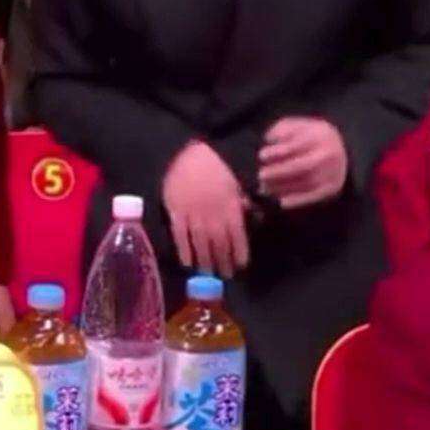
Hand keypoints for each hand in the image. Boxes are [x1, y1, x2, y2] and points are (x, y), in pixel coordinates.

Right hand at [162, 141, 248, 276]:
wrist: (186, 153)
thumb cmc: (214, 166)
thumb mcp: (235, 182)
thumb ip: (242, 202)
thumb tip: (253, 217)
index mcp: (230, 207)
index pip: (237, 236)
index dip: (240, 253)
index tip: (241, 266)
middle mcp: (213, 215)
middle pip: (220, 244)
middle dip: (224, 262)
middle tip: (226, 275)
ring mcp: (193, 215)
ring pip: (201, 244)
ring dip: (206, 261)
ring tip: (208, 273)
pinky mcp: (176, 214)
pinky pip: (180, 236)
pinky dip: (184, 251)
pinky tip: (188, 263)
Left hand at [257, 117, 348, 209]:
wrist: (337, 148)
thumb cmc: (308, 136)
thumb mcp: (296, 125)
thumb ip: (281, 130)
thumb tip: (269, 140)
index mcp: (319, 134)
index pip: (296, 145)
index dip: (277, 152)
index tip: (261, 156)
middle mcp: (329, 154)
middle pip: (302, 166)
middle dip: (279, 172)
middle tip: (261, 175)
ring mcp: (333, 171)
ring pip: (307, 183)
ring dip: (283, 188)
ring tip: (265, 188)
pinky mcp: (332, 187)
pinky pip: (314, 196)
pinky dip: (297, 200)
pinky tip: (282, 202)